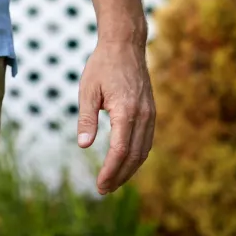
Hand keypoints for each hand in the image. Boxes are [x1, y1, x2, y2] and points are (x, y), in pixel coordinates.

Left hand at [75, 38, 155, 193]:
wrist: (125, 45)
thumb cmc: (102, 65)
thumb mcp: (87, 90)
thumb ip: (86, 119)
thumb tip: (84, 146)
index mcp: (126, 110)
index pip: (120, 150)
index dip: (110, 171)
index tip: (99, 185)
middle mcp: (143, 115)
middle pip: (135, 156)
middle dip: (120, 176)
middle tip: (104, 190)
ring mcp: (150, 114)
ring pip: (144, 151)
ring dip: (130, 169)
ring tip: (113, 182)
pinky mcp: (151, 112)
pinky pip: (147, 140)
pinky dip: (137, 156)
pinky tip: (125, 163)